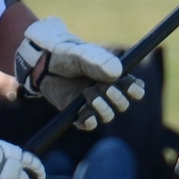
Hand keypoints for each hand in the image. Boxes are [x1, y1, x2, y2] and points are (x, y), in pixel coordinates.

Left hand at [14, 16, 145, 129]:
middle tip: (104, 87)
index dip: (135, 90)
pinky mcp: (77, 113)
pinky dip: (90, 121)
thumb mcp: (82, 55)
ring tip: (88, 93)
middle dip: (116, 98)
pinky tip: (85, 113)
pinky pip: (89, 124)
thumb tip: (117, 73)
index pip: (134, 88)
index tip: (132, 88)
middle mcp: (106, 93)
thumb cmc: (67, 56)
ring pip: (107, 115)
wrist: (44, 64)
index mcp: (114, 77)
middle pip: (122, 105)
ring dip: (102, 107)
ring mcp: (92, 104)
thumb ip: (98, 61)